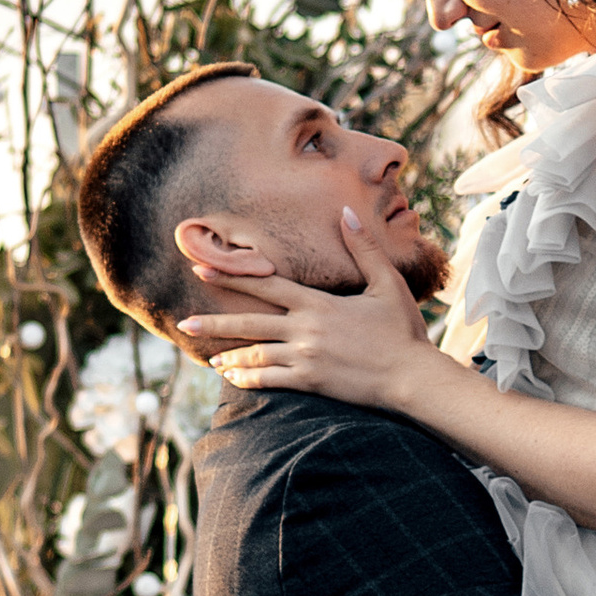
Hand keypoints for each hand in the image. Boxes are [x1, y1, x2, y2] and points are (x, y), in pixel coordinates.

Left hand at [182, 208, 436, 412]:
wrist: (412, 377)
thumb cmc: (403, 330)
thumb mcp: (387, 284)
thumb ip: (364, 248)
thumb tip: (346, 211)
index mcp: (318, 304)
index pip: (266, 285)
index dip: (232, 278)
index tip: (203, 271)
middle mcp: (305, 330)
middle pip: (250, 323)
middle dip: (215, 323)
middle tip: (184, 323)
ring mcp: (306, 358)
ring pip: (257, 355)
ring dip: (230, 356)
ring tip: (209, 358)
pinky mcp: (312, 383)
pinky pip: (271, 381)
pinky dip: (249, 379)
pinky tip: (234, 380)